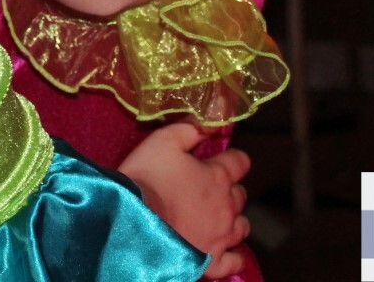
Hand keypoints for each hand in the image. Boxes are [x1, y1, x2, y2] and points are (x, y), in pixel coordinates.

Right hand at [120, 123, 250, 278]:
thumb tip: (216, 113)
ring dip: (232, 219)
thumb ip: (192, 127)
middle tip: (207, 187)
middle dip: (228, 189)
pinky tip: (223, 249)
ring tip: (214, 217)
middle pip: (240, 194)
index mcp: (218, 176)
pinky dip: (232, 255)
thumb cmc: (146, 179)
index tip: (217, 158)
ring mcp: (222, 236)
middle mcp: (227, 206)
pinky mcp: (212, 261)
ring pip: (241, 226)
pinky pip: (234, 261)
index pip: (240, 161)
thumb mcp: (163, 141)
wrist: (131, 222)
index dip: (230, 158)